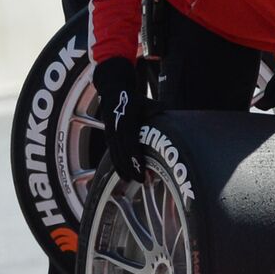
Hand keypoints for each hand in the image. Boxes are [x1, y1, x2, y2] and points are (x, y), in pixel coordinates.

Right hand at [93, 58, 147, 181]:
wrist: (113, 92)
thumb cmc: (133, 99)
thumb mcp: (145, 101)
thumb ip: (155, 107)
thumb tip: (166, 109)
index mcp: (126, 123)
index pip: (130, 144)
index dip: (136, 157)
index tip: (142, 168)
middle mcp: (115, 131)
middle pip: (122, 153)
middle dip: (131, 168)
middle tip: (141, 180)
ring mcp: (110, 135)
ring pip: (115, 156)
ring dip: (123, 169)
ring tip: (132, 180)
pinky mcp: (109, 138)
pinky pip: (112, 154)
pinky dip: (117, 165)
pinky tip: (123, 175)